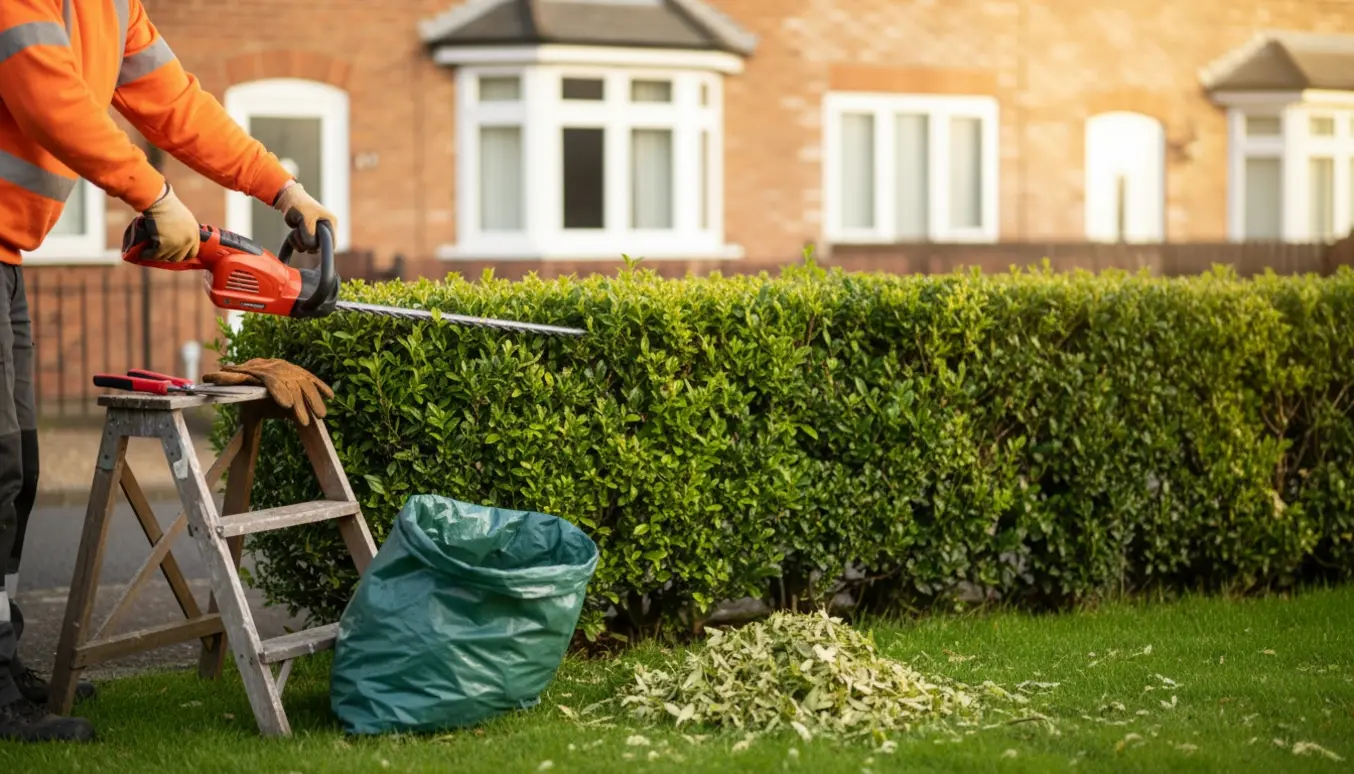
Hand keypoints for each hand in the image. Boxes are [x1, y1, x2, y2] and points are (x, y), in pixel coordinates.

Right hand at [140, 184, 199, 262]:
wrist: (159, 201)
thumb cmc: (168, 206)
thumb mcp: (184, 218)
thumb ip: (185, 230)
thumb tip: (178, 240)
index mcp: (195, 233)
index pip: (193, 252)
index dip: (182, 255)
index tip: (174, 254)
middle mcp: (189, 239)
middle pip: (179, 257)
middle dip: (169, 256)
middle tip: (160, 253)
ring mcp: (178, 243)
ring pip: (167, 257)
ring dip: (158, 255)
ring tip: (151, 251)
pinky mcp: (165, 244)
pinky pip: (156, 255)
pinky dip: (148, 254)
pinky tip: (144, 253)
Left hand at [202, 358, 333, 425]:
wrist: (254, 373)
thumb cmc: (243, 384)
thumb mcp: (233, 381)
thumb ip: (226, 381)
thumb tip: (208, 377)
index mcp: (261, 368)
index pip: (272, 380)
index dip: (280, 392)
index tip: (285, 405)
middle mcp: (278, 367)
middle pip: (292, 385)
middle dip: (300, 404)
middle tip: (306, 421)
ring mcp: (291, 370)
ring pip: (305, 384)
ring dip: (314, 400)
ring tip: (320, 416)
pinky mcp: (300, 374)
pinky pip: (313, 380)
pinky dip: (322, 387)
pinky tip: (331, 396)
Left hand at [273, 182, 337, 253]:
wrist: (288, 199)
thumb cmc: (300, 205)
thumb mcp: (307, 219)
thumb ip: (310, 234)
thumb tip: (310, 247)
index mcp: (331, 223)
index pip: (332, 243)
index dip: (322, 247)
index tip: (310, 244)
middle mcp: (326, 229)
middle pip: (319, 247)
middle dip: (307, 243)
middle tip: (300, 232)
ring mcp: (316, 233)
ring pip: (309, 248)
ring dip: (299, 242)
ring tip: (295, 230)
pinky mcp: (307, 235)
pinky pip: (302, 246)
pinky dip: (295, 242)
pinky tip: (293, 233)